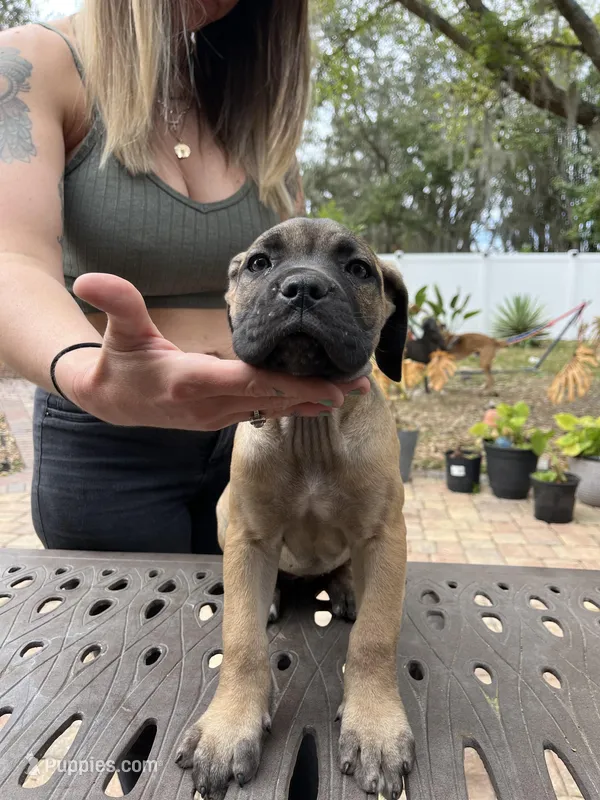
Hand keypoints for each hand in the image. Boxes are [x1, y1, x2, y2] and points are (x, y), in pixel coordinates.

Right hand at [55, 274, 369, 429]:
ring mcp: (216, 416)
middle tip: (361, 385)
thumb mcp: (119, 332)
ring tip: (353, 391)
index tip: (331, 387)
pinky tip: (318, 397)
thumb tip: (88, 278)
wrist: (110, 403)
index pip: (251, 384)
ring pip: (273, 409)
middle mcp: (210, 406)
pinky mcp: (220, 417)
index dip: (293, 386)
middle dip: (318, 393)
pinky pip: (263, 410)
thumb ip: (116, 303)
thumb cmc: (119, 364)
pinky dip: (292, 403)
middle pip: (273, 400)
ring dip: (311, 401)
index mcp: (192, 382)